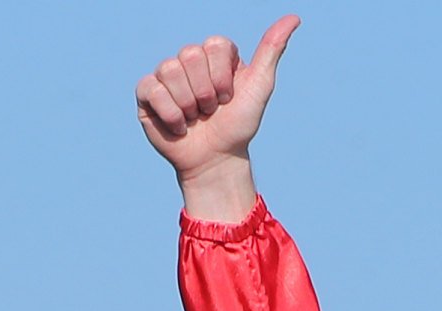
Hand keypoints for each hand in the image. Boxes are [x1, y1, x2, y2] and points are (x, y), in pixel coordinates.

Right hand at [138, 16, 295, 221]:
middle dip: (205, 92)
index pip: (213, 45)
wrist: (216, 161)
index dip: (222, 77)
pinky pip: (150, 88)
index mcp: (214, 54)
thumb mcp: (260, 86)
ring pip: (169, 69)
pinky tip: (179, 126)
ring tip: (194, 118)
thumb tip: (294, 18)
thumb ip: (272, 49)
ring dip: (188, 103)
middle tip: (210, 110)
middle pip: (190, 54)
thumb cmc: (238, 126)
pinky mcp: (147, 94)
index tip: (228, 98)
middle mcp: (189, 60)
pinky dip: (170, 112)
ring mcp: (166, 76)